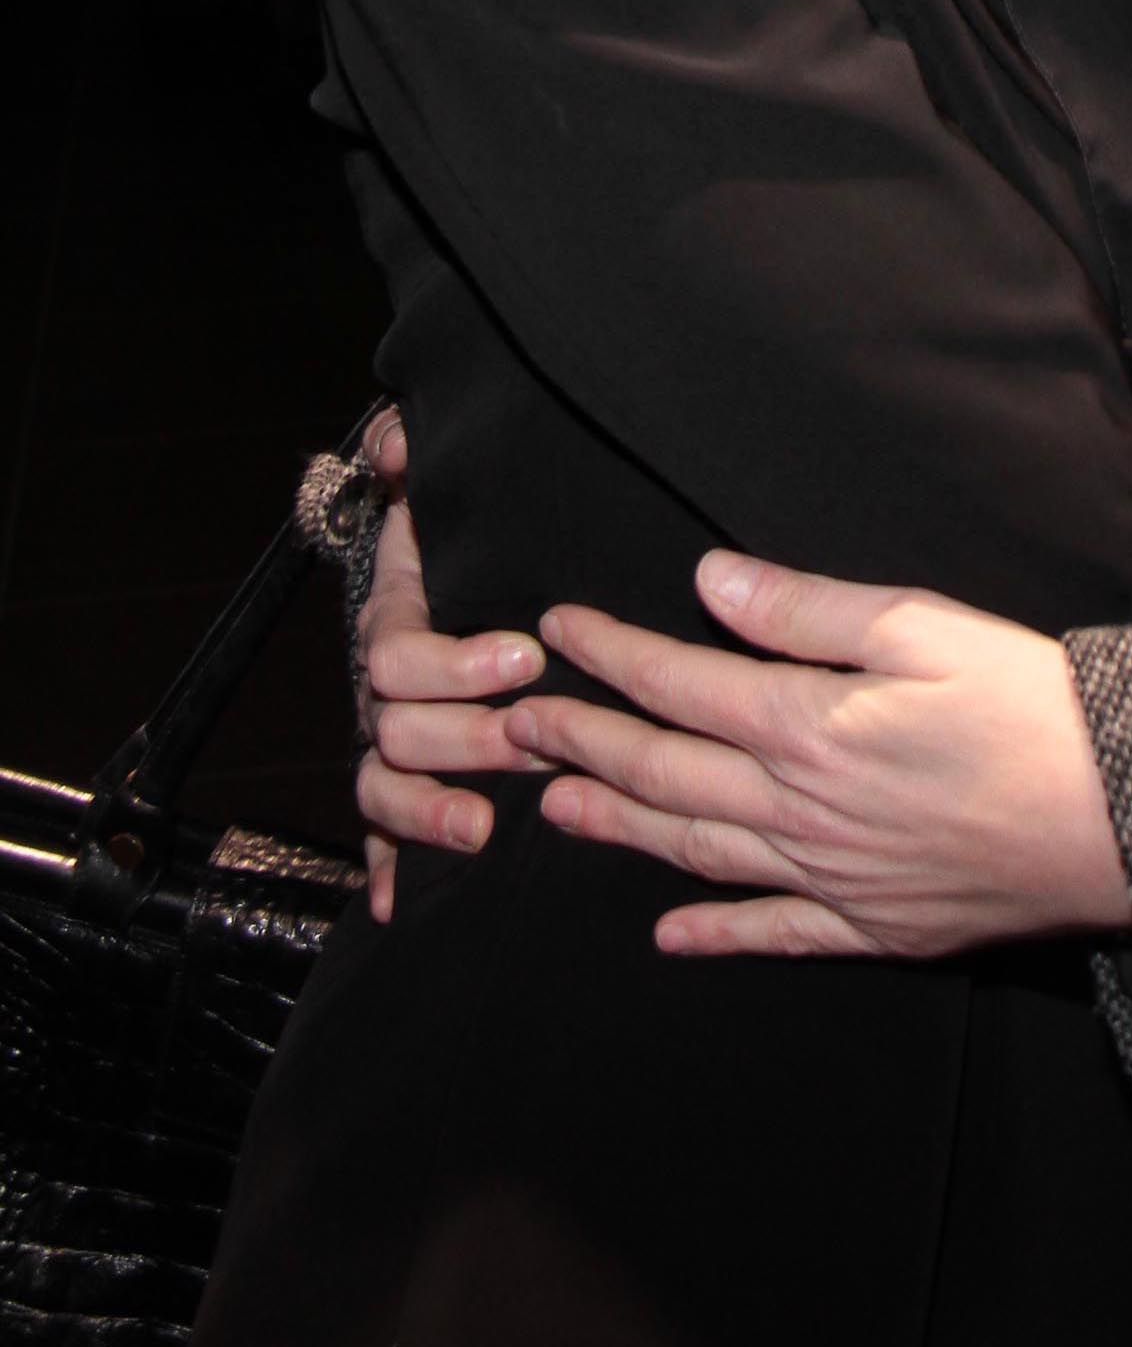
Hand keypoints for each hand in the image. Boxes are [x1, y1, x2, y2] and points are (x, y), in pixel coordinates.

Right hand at [353, 409, 544, 920]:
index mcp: (395, 617)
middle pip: (395, 731)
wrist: (463, 565)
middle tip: (535, 741)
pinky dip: (389, 866)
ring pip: (385, 785)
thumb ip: (409, 450)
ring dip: (429, 811)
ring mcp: (392, 737)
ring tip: (484, 827)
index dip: (456, 664)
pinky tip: (400, 902)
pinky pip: (381, 833)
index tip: (526, 656)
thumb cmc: (463, 530)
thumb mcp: (442, 486)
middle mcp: (384, 686)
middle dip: (465, 740)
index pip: (398, 654)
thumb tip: (395, 444)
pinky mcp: (407, 779)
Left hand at [507, 553, 1131, 961]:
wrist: (1124, 817)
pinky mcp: (876, 925)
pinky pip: (775, 934)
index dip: (612, 655)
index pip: (682, 683)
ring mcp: (833, 877)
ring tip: (557, 809)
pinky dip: (715, 934)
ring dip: (620, 829)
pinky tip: (669, 934)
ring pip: (698, 852)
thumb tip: (709, 583)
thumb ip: (808, 611)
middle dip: (584, 742)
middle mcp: (802, 809)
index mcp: (810, 725)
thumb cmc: (1034, 705)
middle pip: (666, 774)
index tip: (557, 630)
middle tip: (512, 726)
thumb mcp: (924, 627)